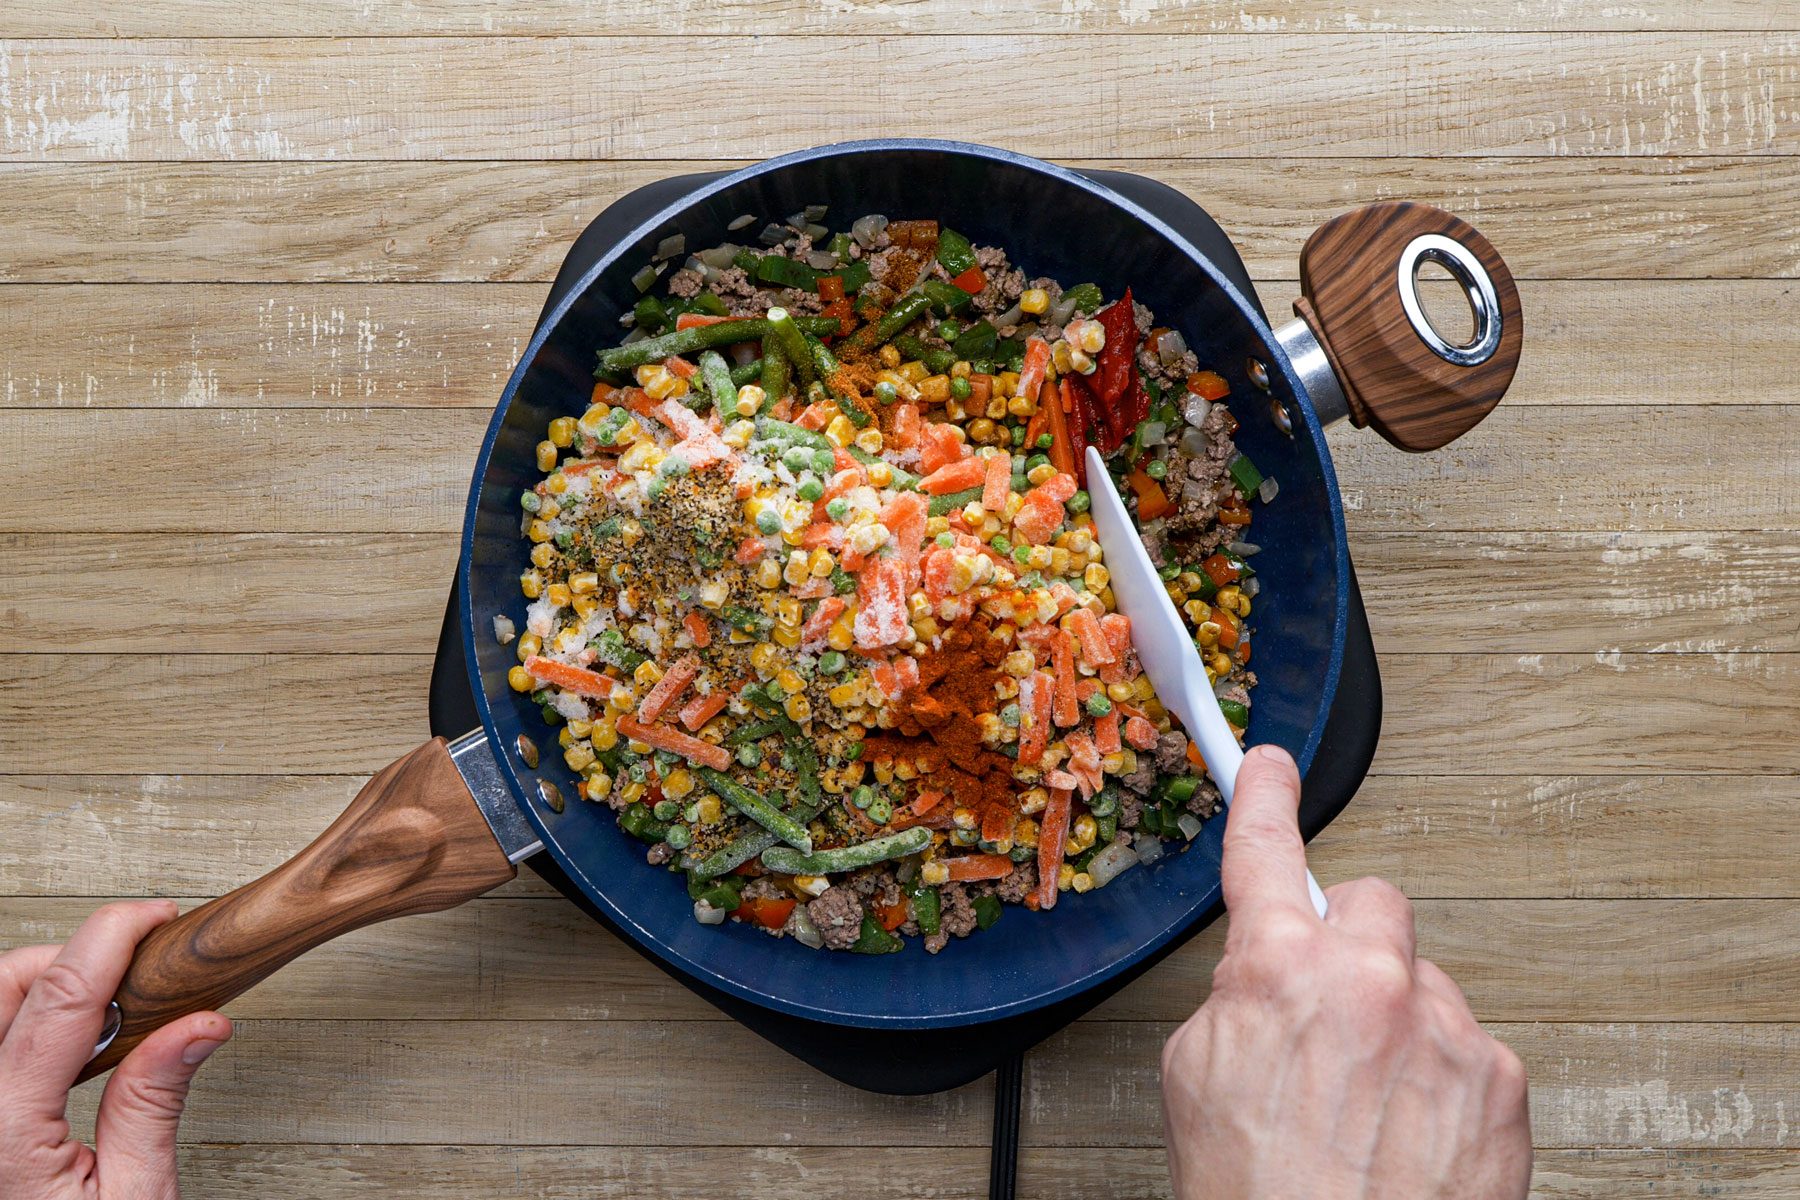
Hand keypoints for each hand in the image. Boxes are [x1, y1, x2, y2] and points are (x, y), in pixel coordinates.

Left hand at [1, 901, 230, 1199]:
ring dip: (41, 992)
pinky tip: (66, 1055)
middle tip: (133, 972)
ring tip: (103, 1021)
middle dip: (68, 958)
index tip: (155, 915)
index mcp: (4, 1131)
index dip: (112, 936)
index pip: (60, 996)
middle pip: (0, 987)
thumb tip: (199, 1022)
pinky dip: (21, 1030)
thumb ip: (155, 1101)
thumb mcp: (137, 1198)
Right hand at [1161, 746, 1530, 1199]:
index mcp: (1280, 973)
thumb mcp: (1195, 1079)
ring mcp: (1446, 1032)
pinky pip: (1471, 1048)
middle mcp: (1372, 986)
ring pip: (1424, 984)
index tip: (1271, 767)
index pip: (1268, 853)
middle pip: (1373, 905)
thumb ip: (1236, 1001)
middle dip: (1350, 942)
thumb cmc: (1259, 1195)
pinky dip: (1444, 1080)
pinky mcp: (1503, 1083)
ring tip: (1370, 1106)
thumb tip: (1264, 982)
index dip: (1265, 799)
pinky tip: (1410, 1134)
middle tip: (1332, 1006)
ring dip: (1400, 1023)